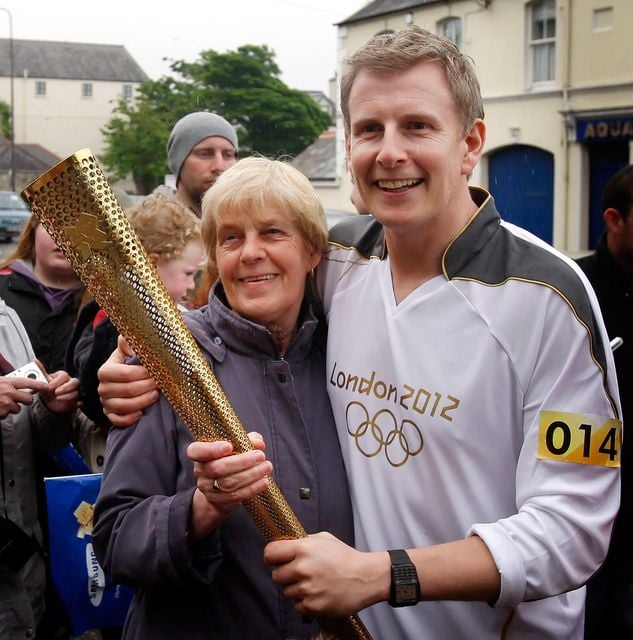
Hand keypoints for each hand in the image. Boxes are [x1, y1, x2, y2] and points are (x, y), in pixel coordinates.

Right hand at [0, 375, 39, 417]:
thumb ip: (10, 383)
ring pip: (17, 408)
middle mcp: (8, 392)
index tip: (47, 386)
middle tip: (18, 399)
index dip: (39, 384)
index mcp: (6, 382)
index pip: (27, 382)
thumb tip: (22, 385)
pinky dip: (3, 413)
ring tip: (2, 403)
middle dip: (25, 400)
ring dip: (11, 408)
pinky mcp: (2, 412)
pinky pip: (7, 415)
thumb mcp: (0, 382)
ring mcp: (6, 403)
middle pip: (28, 398)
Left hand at [38, 370, 79, 413]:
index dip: (57, 381)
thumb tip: (35, 361)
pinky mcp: (78, 400)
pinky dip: (80, 403)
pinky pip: (82, 401)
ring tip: (58, 399)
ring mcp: (75, 391)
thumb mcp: (42, 382)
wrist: (50, 403)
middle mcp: (71, 382)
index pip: (64, 376)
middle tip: (56, 392)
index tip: (49, 387)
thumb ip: (40, 372)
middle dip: (66, 388)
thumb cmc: (48, 390)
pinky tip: (75, 404)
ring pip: (77, 392)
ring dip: (69, 396)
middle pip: (75, 382)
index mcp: (63, 376)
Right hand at [97, 335, 157, 426]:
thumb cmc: (128, 363)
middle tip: (161, 383)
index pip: (126, 374)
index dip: (145, 373)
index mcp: (106, 371)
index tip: (158, 371)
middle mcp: (103, 388)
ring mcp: (106, 403)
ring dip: (143, 401)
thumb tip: (133, 347)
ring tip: (156, 394)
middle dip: (148, 386)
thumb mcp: (127, 350)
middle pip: (128, 390)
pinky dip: (130, 418)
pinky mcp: (110, 415)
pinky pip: (118, 421)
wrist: (123, 378)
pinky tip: (141, 413)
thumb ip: (128, 342)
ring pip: (124, 406)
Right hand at [187, 432, 271, 540]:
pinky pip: (237, 496)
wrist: (218, 490)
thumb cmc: (228, 460)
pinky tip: (264, 481)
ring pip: (229, 483)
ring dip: (251, 474)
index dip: (211, 449)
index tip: (229, 446)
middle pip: (218, 468)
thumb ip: (245, 440)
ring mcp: (209, 489)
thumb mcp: (234, 446)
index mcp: (200, 454)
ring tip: (267, 466)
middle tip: (260, 455)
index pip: (196, 451)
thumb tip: (258, 443)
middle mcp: (201, 471)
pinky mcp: (220, 502)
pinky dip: (253, 488)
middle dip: (242, 461)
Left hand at [265, 532, 388, 616]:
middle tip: (300, 573)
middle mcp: (302, 569)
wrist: (365, 578)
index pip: (270, 553)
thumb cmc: (344, 557)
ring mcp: (307, 589)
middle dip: (286, 574)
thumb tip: (284, 546)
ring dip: (296, 589)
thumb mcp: (323, 539)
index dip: (272, 556)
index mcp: (303, 549)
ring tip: (313, 583)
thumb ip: (302, 541)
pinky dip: (305, 602)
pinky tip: (318, 593)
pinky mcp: (313, 606)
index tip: (276, 559)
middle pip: (276, 576)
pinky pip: (297, 606)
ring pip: (286, 592)